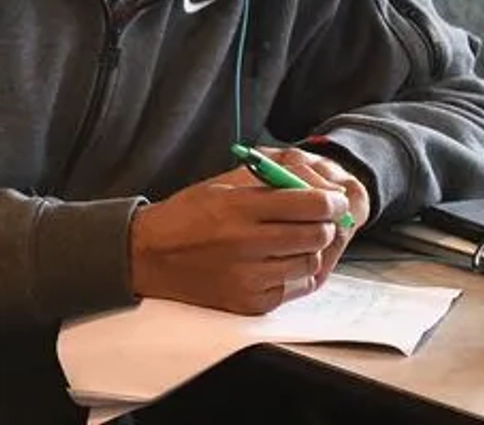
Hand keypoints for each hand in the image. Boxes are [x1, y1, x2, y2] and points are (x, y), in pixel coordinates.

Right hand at [128, 162, 352, 314]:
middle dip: (324, 223)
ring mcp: (249, 278)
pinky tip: (279, 260)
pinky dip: (295, 272)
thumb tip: (316, 184)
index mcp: (240, 208)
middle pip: (316, 234)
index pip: (309, 204)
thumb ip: (270, 181)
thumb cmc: (188, 215)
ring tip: (292, 239)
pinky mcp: (250, 303)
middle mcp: (246, 244)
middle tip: (317, 218)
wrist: (150, 256)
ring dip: (310, 249)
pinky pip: (296, 287)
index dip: (330, 201)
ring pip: (311, 262)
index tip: (333, 199)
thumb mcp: (223, 185)